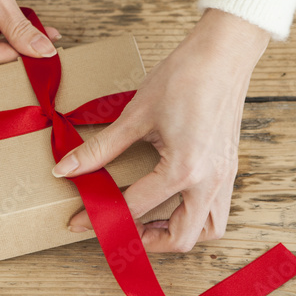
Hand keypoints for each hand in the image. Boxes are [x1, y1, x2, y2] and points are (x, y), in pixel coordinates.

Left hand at [54, 9, 269, 251]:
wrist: (223, 53)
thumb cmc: (184, 77)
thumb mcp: (135, 115)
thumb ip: (100, 149)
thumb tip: (65, 168)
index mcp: (183, 170)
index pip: (135, 209)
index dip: (101, 218)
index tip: (78, 222)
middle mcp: (209, 181)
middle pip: (181, 239)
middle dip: (146, 241)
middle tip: (118, 226)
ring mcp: (224, 177)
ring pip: (208, 230)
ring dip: (177, 233)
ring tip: (148, 220)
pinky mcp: (229, 168)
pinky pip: (217, 209)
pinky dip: (195, 216)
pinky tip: (172, 199)